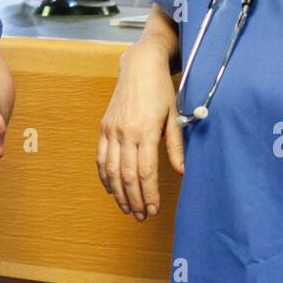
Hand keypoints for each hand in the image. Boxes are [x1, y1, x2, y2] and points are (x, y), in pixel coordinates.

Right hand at [97, 41, 184, 220]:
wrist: (139, 66)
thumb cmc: (160, 89)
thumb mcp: (174, 115)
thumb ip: (175, 145)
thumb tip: (181, 171)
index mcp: (146, 130)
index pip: (146, 171)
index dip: (149, 194)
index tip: (154, 209)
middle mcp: (125, 132)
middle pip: (127, 175)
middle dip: (134, 200)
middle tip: (141, 216)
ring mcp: (111, 130)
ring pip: (110, 170)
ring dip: (118, 193)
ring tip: (127, 209)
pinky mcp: (104, 127)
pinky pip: (100, 158)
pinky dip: (104, 177)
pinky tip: (111, 189)